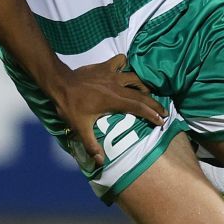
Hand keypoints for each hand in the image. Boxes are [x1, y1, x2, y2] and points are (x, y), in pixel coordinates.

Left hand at [49, 55, 166, 164]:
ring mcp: (111, 74)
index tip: (162, 121)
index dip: (152, 114)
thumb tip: (100, 162)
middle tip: (164, 112)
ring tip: (148, 93)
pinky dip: (125, 65)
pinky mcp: (104, 66)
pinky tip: (125, 71)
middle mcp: (117, 86)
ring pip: (134, 76)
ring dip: (143, 85)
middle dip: (154, 103)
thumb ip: (91, 145)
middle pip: (142, 94)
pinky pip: (120, 61)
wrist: (59, 83)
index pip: (139, 107)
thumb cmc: (70, 106)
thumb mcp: (80, 128)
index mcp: (114, 101)